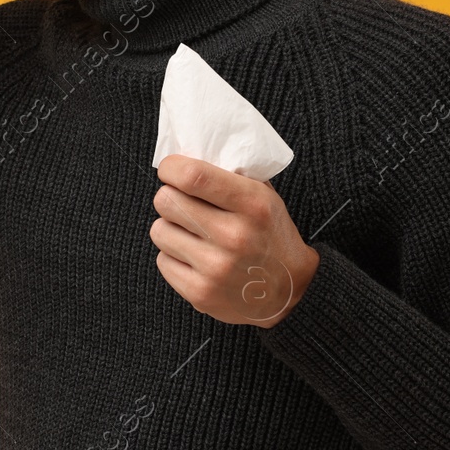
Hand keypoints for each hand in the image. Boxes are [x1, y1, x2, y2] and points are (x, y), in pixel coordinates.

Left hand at [149, 154, 320, 327]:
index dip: (171, 168)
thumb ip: (230, 175)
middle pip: (166, 201)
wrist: (290, 292)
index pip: (193, 176)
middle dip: (170, 197)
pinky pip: (162, 261)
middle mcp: (233, 236)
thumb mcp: (264, 196)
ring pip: (159, 230)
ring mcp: (215, 268)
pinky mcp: (200, 293)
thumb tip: (185, 156)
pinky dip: (173, 256)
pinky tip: (195, 256)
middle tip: (183, 202)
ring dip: (170, 228)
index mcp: (252, 204)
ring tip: (191, 232)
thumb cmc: (271, 235)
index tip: (170, 170)